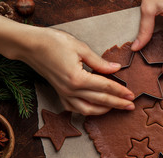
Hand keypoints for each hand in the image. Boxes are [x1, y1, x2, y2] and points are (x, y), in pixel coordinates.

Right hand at [18, 28, 135, 114]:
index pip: (105, 87)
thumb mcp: (80, 48)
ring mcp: (64, 94)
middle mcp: (71, 90)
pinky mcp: (59, 95)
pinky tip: (95, 108)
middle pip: (101, 101)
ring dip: (104, 110)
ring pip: (88, 110)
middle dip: (118, 104)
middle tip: (131, 106)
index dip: (120, 91)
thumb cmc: (53, 43)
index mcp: (78, 78)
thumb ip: (99, 62)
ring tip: (116, 107)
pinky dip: (87, 110)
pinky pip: (75, 109)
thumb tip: (116, 69)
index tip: (132, 95)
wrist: (30, 46)